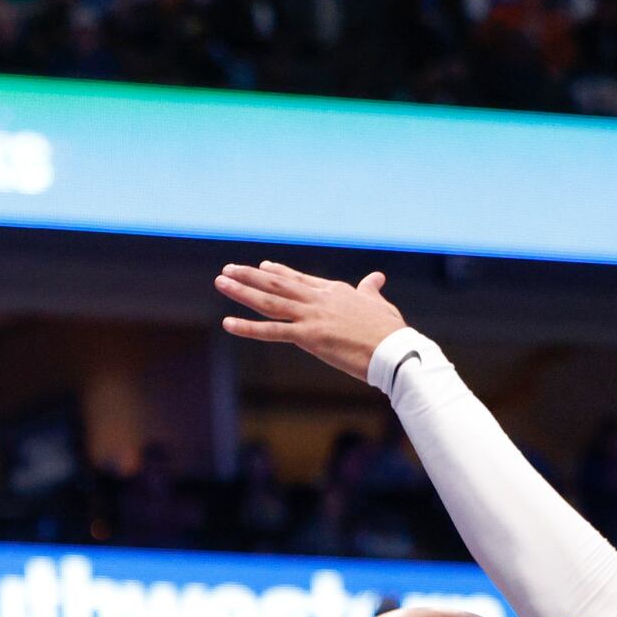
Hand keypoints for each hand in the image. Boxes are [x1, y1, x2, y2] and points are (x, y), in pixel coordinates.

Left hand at [215, 262, 404, 379]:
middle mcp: (318, 299)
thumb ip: (372, 290)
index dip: (279, 271)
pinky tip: (228, 323)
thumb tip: (376, 277)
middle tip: (228, 269)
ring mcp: (312, 317)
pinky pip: (272, 331)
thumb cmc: (391, 332)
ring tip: (221, 282)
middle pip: (278, 284)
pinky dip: (248, 328)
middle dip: (250, 276)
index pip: (300, 279)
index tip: (262, 265)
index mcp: (335, 291)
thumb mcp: (380, 305)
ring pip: (269, 301)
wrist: (395, 350)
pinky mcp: (309, 337)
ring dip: (242, 291)